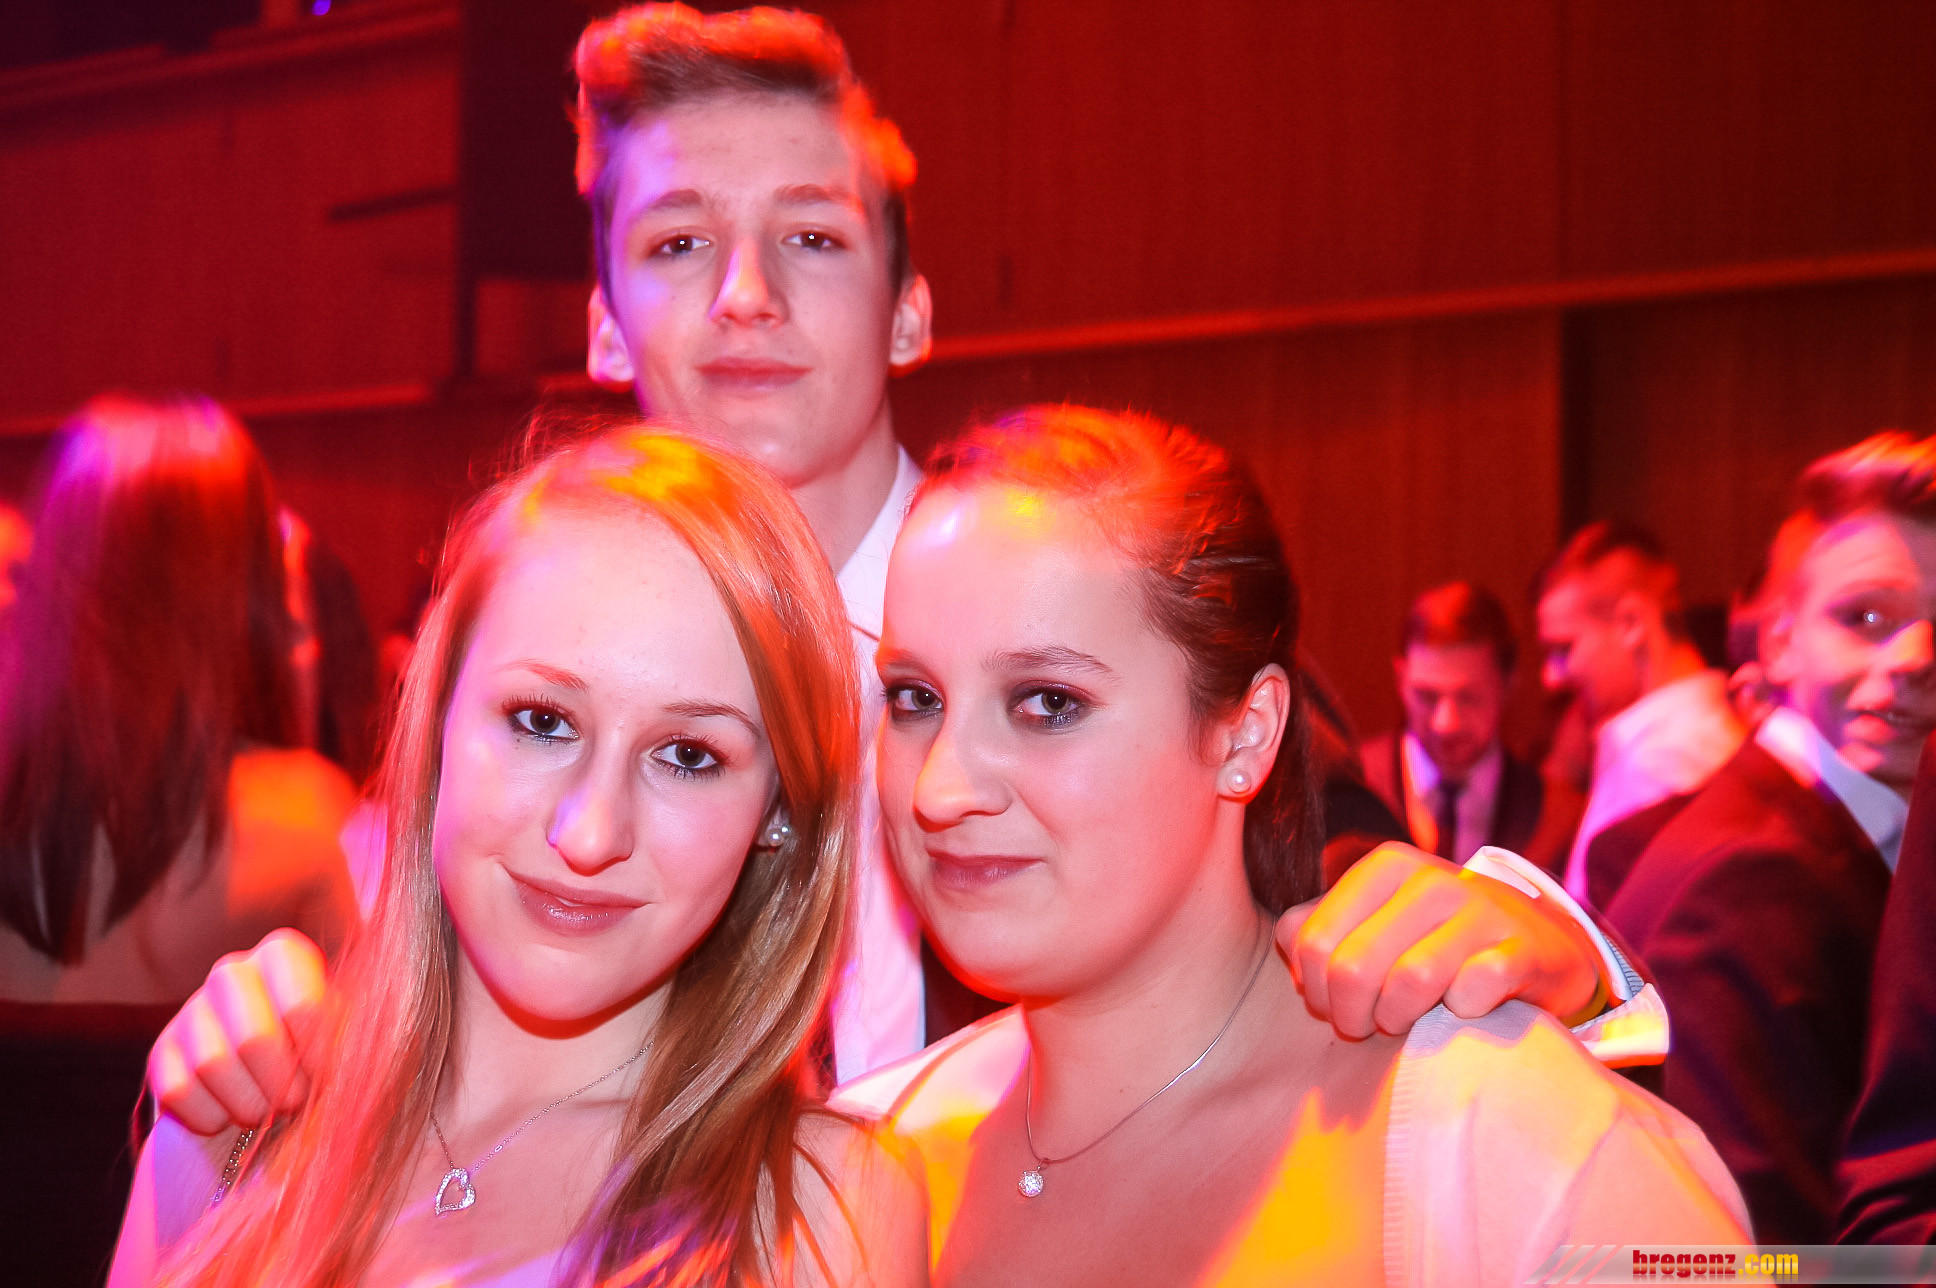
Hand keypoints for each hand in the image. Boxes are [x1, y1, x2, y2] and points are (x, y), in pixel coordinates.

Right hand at [147, 928, 329, 1133]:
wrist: (273, 1084)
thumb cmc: (322, 1052)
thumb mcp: (348, 1036)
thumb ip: (350, 1039)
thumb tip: (347, 1068)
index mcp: (285, 955)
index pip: (302, 1005)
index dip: (318, 1052)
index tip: (328, 1077)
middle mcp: (232, 973)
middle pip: (254, 1038)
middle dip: (281, 1085)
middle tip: (296, 1103)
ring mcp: (191, 1010)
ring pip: (212, 1065)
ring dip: (248, 1104)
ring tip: (268, 1112)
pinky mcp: (162, 1051)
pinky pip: (178, 1091)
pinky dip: (210, 1117)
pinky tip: (230, 1116)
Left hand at [1276, 842, 1600, 1037]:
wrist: (1540, 946)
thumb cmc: (1435, 942)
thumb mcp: (1375, 922)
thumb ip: (1317, 930)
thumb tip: (1292, 956)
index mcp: (1386, 866)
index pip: (1311, 941)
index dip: (1314, 990)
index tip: (1333, 1005)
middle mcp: (1432, 879)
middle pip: (1353, 967)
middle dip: (1350, 1015)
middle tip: (1366, 1026)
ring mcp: (1482, 910)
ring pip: (1409, 981)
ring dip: (1398, 1019)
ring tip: (1403, 1022)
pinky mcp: (1522, 950)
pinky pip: (1472, 993)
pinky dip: (1459, 1015)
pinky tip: (1460, 1011)